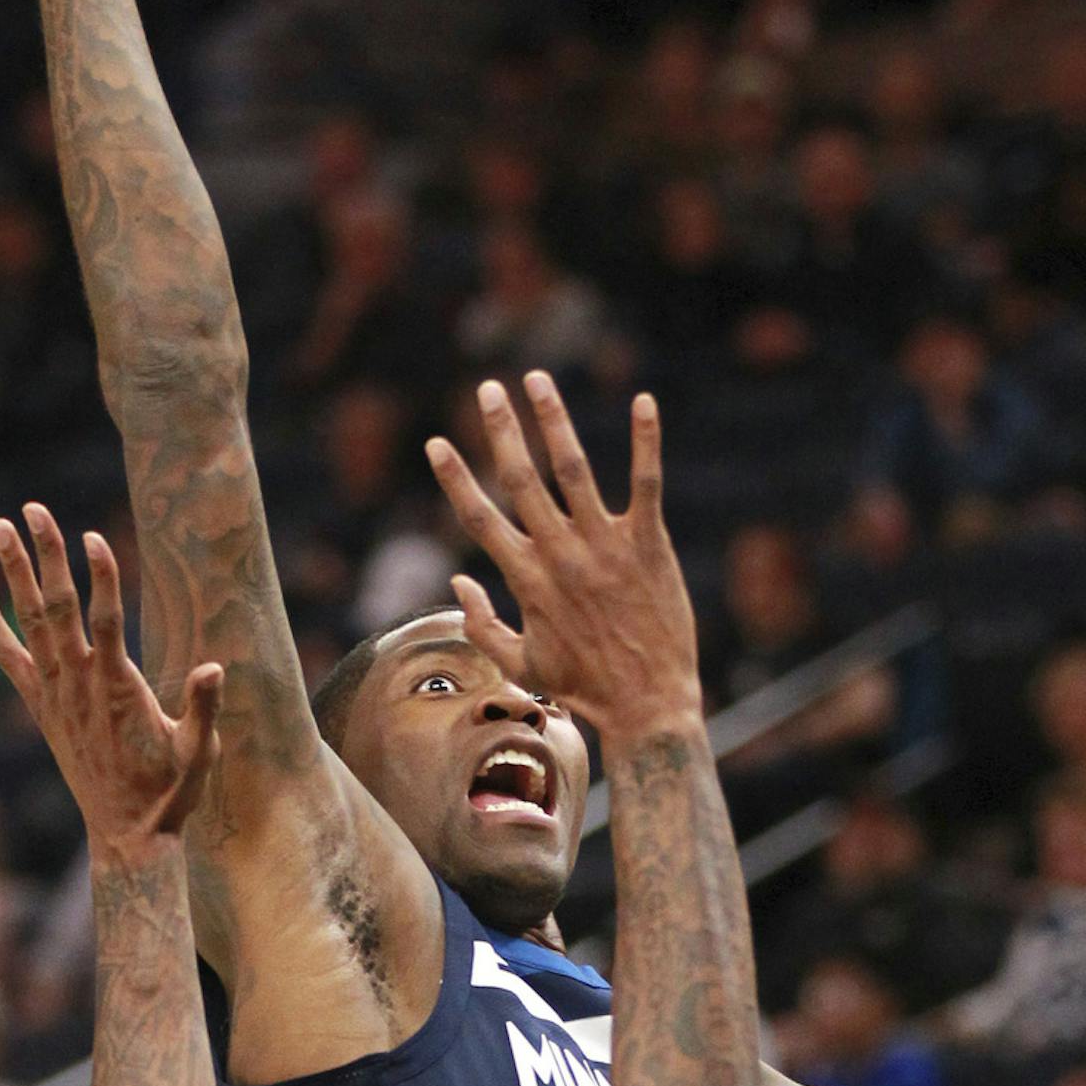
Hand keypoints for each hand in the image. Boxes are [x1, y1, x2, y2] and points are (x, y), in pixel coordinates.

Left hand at [0, 505, 221, 857]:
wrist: (126, 835)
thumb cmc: (171, 791)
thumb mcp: (199, 752)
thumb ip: (204, 708)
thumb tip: (214, 666)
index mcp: (117, 690)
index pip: (106, 621)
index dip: (100, 578)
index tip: (92, 535)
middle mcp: (77, 686)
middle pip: (57, 608)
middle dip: (45, 556)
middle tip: (32, 507)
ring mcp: (54, 695)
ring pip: (30, 621)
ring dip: (14, 571)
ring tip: (0, 525)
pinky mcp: (41, 706)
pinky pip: (8, 656)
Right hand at [425, 374, 698, 743]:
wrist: (648, 704)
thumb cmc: (583, 687)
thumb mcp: (520, 663)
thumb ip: (482, 624)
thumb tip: (456, 583)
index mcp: (525, 579)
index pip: (480, 518)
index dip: (455, 478)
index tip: (437, 442)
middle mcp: (559, 554)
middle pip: (521, 478)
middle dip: (501, 429)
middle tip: (489, 388)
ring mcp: (604, 545)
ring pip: (573, 469)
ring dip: (553, 419)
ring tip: (538, 380)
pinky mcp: (648, 544)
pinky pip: (645, 482)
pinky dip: (645, 440)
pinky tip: (645, 401)